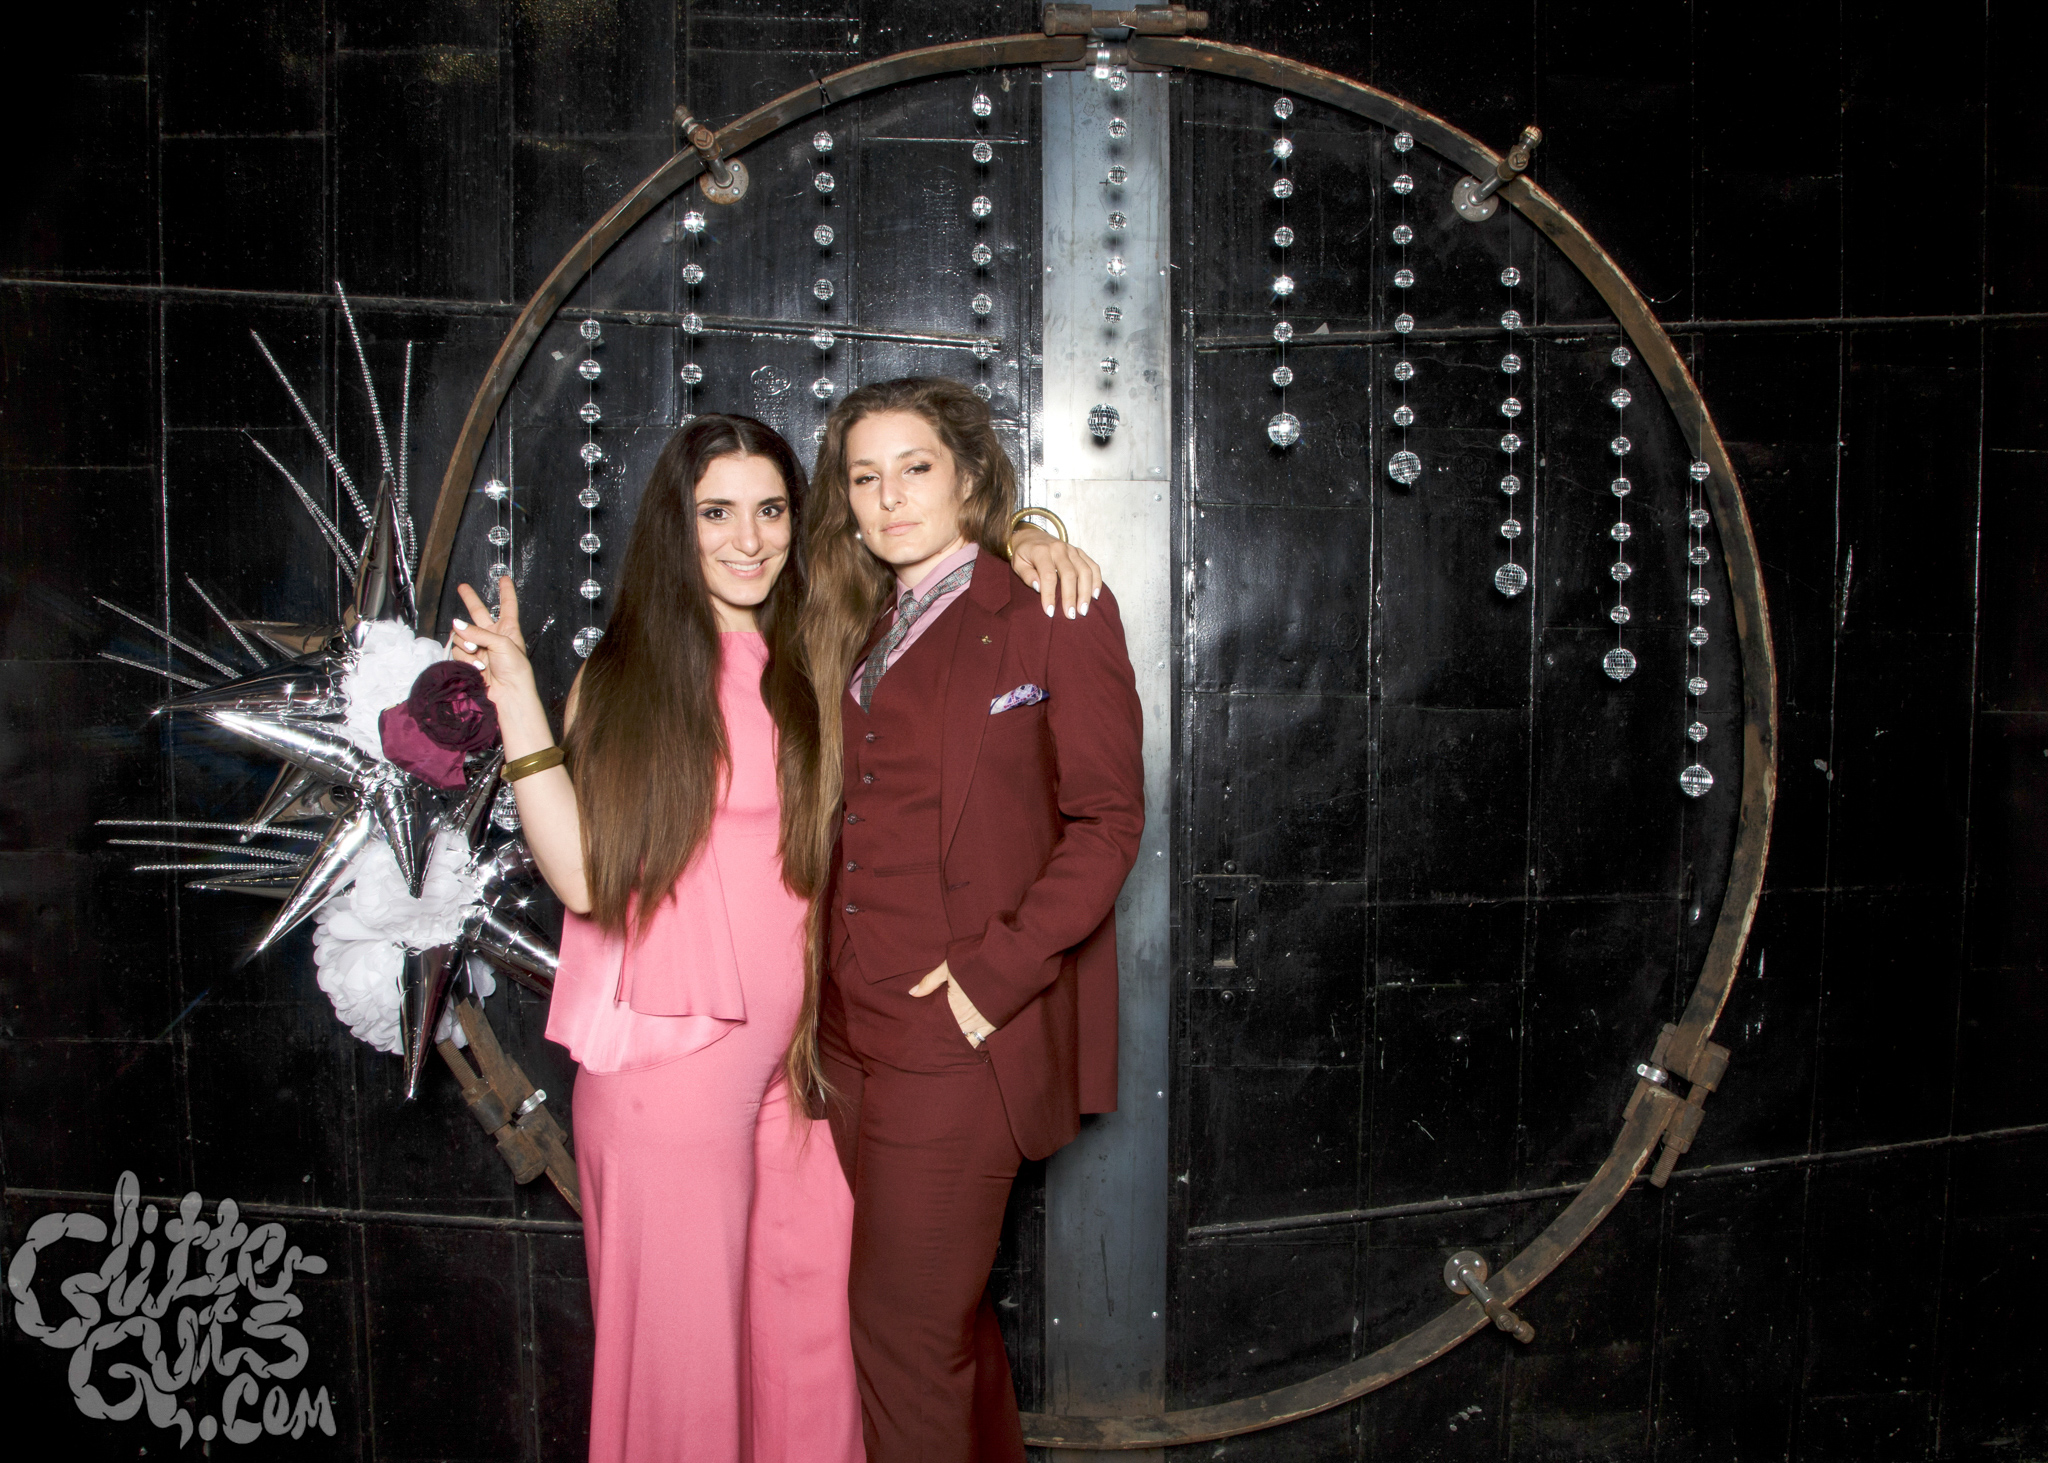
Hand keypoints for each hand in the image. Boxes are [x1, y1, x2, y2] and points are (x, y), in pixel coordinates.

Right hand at [449, 577, 542, 728]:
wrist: (509, 694)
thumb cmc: (515, 670)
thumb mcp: (502, 644)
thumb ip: (478, 632)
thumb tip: (457, 625)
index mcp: (508, 629)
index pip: (508, 605)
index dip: (506, 591)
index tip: (504, 579)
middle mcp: (493, 636)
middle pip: (479, 612)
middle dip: (470, 599)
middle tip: (462, 587)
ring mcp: (480, 648)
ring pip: (462, 635)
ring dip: (466, 643)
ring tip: (477, 653)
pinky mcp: (470, 660)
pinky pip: (458, 651)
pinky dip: (465, 658)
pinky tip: (476, 666)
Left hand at [907, 961, 996, 1045]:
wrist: (1007, 966)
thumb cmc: (976, 963)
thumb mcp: (950, 967)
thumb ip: (930, 981)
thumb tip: (912, 993)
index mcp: (952, 1004)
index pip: (936, 1022)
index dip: (930, 1027)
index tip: (924, 1030)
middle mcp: (964, 1018)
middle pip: (948, 1033)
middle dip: (940, 1036)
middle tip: (931, 1041)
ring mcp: (978, 1023)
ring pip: (961, 1039)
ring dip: (954, 1040)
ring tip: (945, 1045)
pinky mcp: (991, 1025)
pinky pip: (978, 1041)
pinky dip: (970, 1043)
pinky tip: (964, 1046)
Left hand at [1009, 528, 1102, 620]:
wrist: (1031, 535)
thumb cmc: (1024, 554)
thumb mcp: (1018, 564)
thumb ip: (1027, 575)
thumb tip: (1038, 588)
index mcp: (1042, 551)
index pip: (1048, 576)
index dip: (1049, 595)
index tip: (1050, 612)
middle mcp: (1059, 549)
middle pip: (1070, 574)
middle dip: (1071, 597)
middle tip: (1070, 615)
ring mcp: (1072, 550)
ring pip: (1084, 571)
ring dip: (1085, 592)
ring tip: (1083, 610)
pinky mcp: (1080, 552)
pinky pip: (1093, 566)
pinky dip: (1096, 581)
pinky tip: (1094, 596)